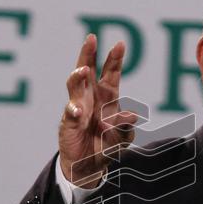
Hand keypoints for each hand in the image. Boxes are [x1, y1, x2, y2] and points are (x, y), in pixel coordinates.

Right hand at [58, 34, 137, 187]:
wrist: (88, 165)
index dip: (114, 59)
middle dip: (89, 54)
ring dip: (78, 77)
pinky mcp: (69, 122)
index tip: (119, 44)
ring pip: (75, 85)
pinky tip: (77, 112)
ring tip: (83, 70)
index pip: (110, 73)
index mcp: (107, 96)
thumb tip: (133, 116)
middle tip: (91, 39)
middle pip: (88, 70)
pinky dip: (74, 112)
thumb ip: (126, 125)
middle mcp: (91, 97)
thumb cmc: (106, 145)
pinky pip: (70, 114)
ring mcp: (78, 107)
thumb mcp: (122, 137)